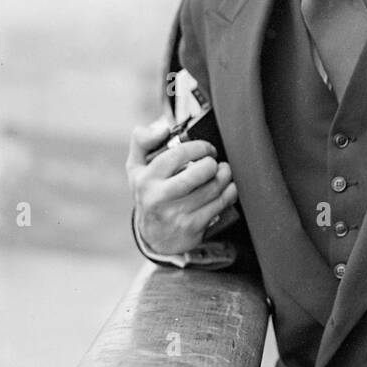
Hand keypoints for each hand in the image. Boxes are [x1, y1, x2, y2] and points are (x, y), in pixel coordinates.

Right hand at [125, 118, 238, 255]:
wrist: (154, 237)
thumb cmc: (150, 194)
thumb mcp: (136, 169)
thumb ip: (142, 141)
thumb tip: (163, 128)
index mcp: (145, 178)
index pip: (178, 154)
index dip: (199, 147)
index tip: (206, 149)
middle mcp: (159, 197)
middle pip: (200, 172)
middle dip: (213, 163)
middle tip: (214, 162)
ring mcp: (177, 213)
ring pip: (213, 188)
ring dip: (225, 176)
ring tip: (223, 172)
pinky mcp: (193, 227)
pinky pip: (220, 204)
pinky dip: (230, 192)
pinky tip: (227, 187)